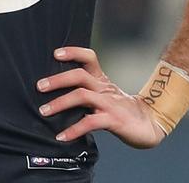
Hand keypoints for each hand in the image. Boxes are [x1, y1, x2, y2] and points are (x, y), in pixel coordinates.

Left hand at [37, 46, 164, 148]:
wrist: (148, 125)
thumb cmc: (119, 108)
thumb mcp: (102, 94)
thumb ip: (84, 90)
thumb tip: (53, 90)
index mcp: (101, 80)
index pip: (89, 58)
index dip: (73, 52)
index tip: (55, 54)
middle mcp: (103, 88)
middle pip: (80, 75)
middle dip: (58, 79)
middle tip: (39, 86)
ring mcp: (109, 104)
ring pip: (82, 96)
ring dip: (60, 103)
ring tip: (44, 111)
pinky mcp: (113, 120)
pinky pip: (90, 123)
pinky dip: (74, 130)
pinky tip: (62, 137)